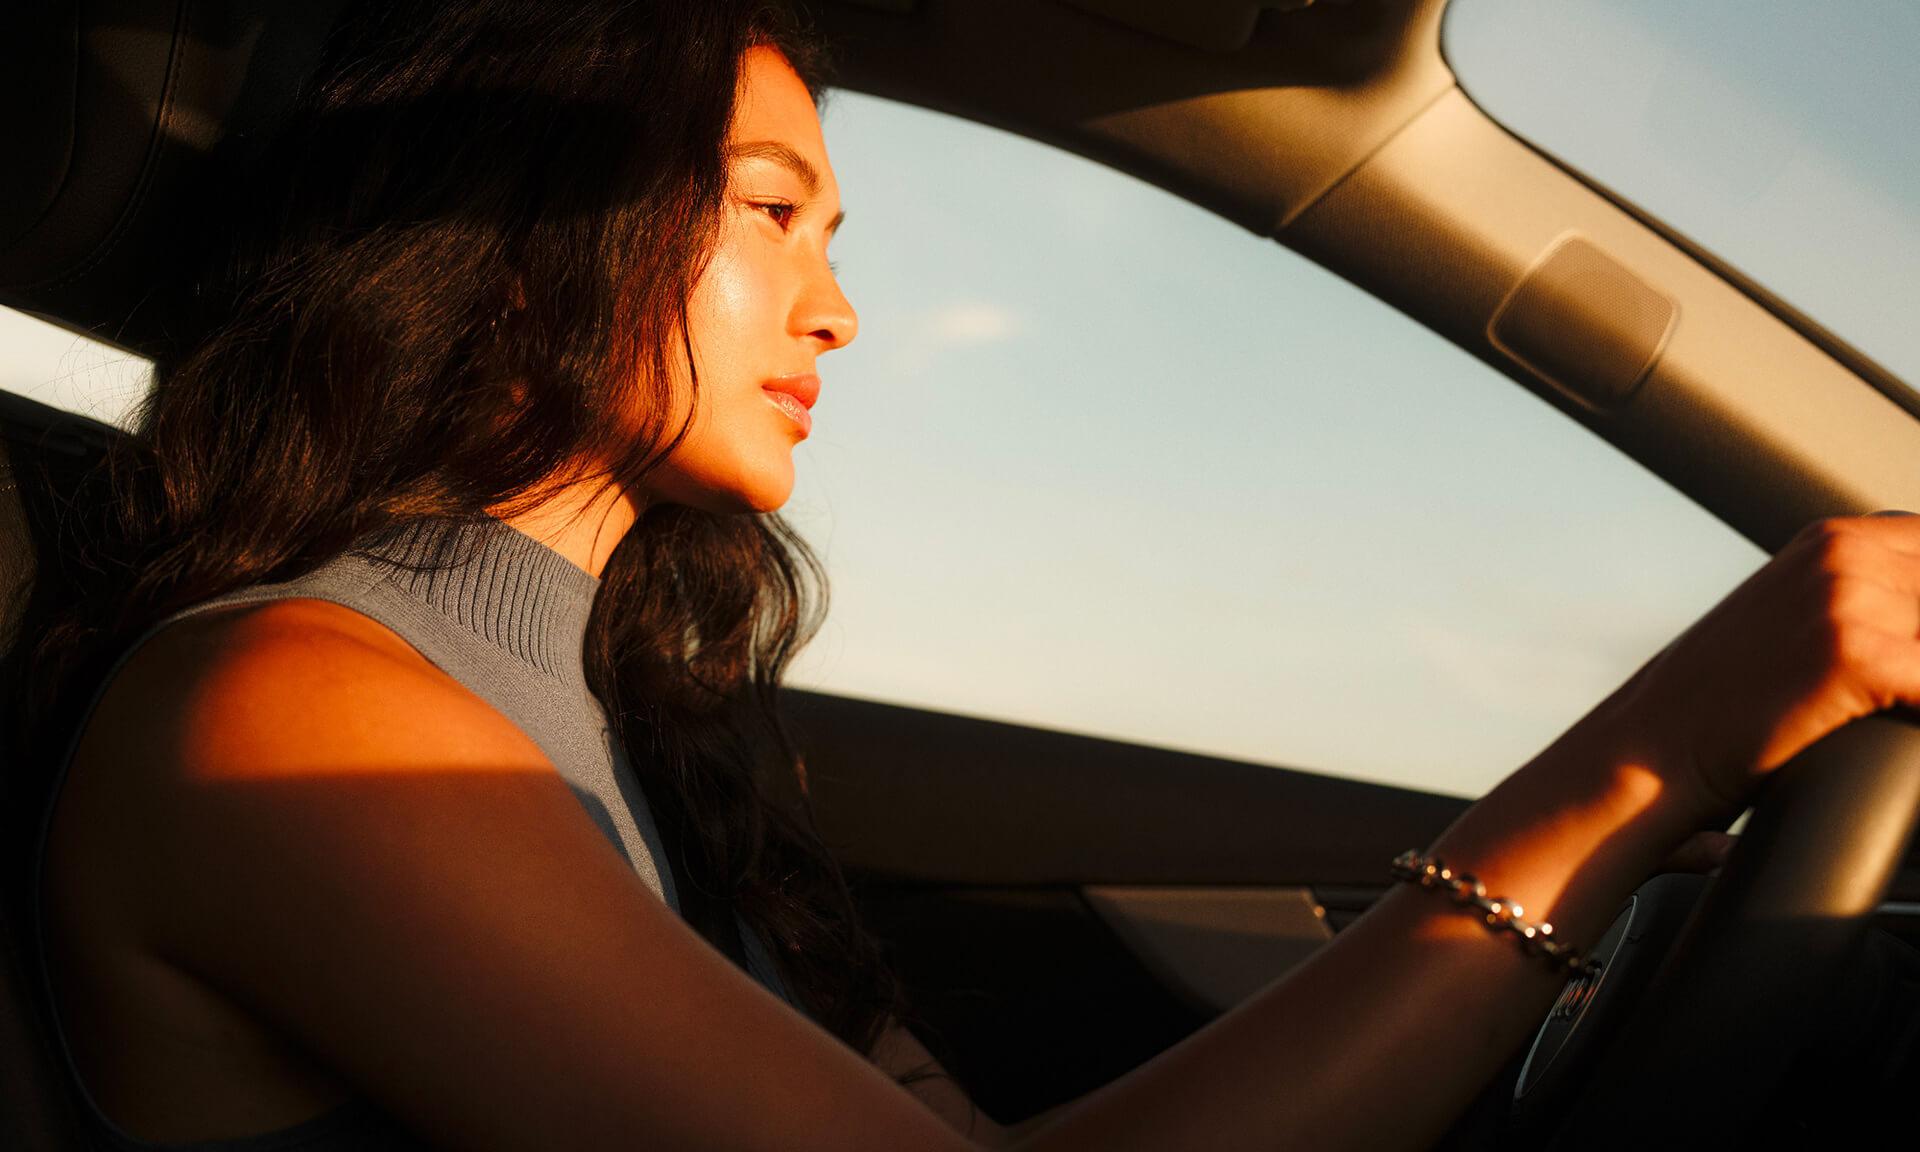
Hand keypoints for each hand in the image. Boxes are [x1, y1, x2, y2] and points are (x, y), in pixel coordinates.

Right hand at [1618, 514, 1919, 817]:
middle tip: (1896, 684)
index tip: (1908, 650)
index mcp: (1833, 538)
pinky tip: (1902, 725)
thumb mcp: (1791, 619)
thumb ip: (1860, 598)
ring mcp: (1848, 599)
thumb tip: (1914, 615)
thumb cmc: (1725, 704)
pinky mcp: (1855, 654)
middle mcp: (1843, 553)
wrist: (1653, 751)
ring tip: (1891, 706)